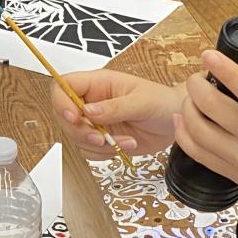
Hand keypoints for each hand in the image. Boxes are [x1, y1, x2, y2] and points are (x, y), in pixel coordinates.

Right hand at [50, 70, 182, 157]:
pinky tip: (124, 146)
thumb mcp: (141, 102)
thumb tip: (88, 112)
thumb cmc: (162, 102)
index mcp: (98, 83)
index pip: (64, 86)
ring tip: (126, 141)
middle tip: (102, 138)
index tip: (75, 117)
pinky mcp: (101, 138)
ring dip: (98, 145)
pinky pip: (88, 150)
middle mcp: (92, 101)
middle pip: (64, 116)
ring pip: (75, 137)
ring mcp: (95, 121)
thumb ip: (114, 107)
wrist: (175, 121)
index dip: (62, 102)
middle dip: (81, 131)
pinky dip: (104, 154)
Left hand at [173, 51, 237, 237]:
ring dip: (188, 109)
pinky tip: (181, 121)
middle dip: (198, 87)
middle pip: (217, 108)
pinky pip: (201, 154)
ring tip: (189, 96)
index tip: (209, 55)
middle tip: (196, 77)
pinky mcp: (237, 178)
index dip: (225, 70)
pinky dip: (185, 135)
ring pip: (201, 131)